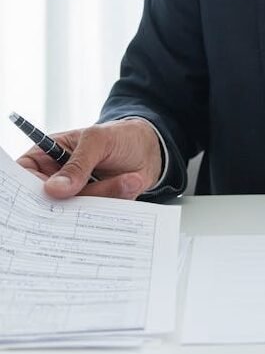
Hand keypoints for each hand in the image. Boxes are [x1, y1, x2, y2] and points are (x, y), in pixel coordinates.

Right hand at [16, 118, 162, 199]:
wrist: (150, 148)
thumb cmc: (119, 136)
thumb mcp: (98, 140)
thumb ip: (78, 163)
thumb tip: (53, 189)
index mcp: (46, 158)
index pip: (24, 178)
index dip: (28, 192)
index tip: (46, 199)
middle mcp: (56, 181)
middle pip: (47, 204)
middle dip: (70, 203)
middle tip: (91, 195)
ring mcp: (75, 198)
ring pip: (75, 213)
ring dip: (103, 197)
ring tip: (128, 178)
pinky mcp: (94, 210)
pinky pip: (97, 218)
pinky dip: (114, 203)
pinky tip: (130, 184)